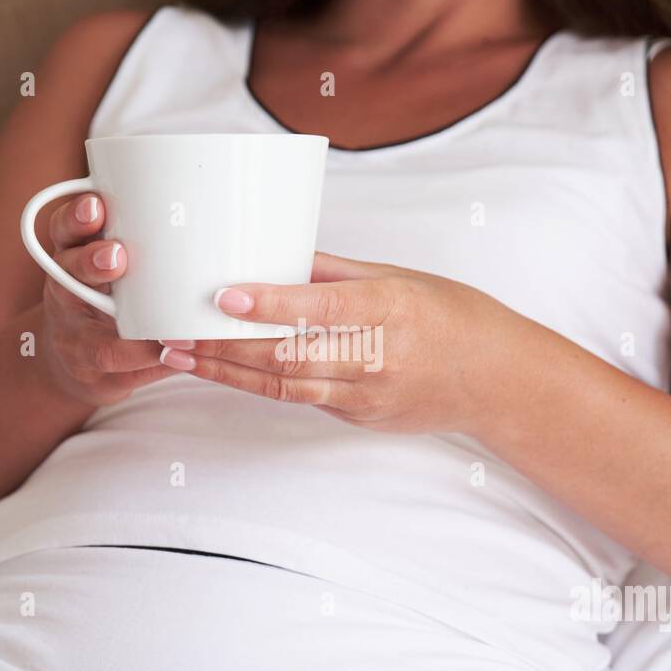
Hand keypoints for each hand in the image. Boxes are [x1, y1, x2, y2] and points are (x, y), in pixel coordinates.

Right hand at [39, 193, 173, 405]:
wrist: (77, 362)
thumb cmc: (109, 298)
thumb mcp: (113, 263)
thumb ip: (143, 239)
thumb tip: (215, 212)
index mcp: (74, 256)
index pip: (65, 230)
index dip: (76, 217)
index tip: (96, 204)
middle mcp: (67, 293)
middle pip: (68, 273)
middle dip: (91, 262)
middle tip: (117, 256)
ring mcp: (76, 337)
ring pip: (94, 334)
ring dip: (125, 331)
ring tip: (161, 329)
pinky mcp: (94, 374)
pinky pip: (121, 371)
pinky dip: (147, 363)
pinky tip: (171, 355)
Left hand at [158, 253, 522, 433]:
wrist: (496, 381)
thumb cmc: (451, 317)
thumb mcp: (398, 277)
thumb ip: (333, 271)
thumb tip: (274, 251)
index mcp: (390, 309)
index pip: (321, 308)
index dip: (269, 305)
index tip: (223, 296)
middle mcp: (376, 356)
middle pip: (290, 356)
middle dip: (226, 346)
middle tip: (174, 331)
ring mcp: (367, 395)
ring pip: (285, 387)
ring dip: (226, 372)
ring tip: (179, 356)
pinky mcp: (359, 419)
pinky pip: (301, 400)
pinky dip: (257, 385)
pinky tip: (221, 372)